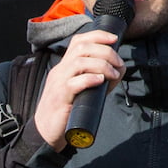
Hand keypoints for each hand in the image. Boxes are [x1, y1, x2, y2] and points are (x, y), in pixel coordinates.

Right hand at [31, 27, 126, 150]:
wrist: (46, 132)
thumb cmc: (67, 111)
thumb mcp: (83, 89)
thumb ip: (101, 77)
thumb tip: (120, 68)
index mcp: (65, 66)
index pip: (78, 41)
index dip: (98, 36)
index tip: (114, 39)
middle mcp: (60, 71)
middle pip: (81, 48)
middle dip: (105, 51)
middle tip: (118, 63)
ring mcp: (58, 83)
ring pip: (79, 62)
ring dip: (102, 65)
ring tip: (113, 75)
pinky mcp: (60, 98)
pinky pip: (74, 83)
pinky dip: (90, 79)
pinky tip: (100, 82)